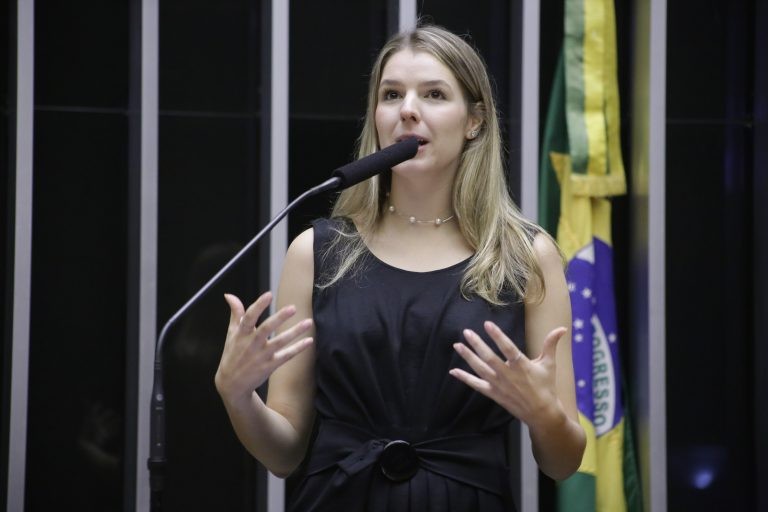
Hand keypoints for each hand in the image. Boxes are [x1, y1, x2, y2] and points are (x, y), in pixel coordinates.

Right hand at [215, 291, 312, 405]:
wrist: (232, 384)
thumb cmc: (232, 355)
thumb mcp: (231, 334)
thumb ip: (235, 314)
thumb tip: (229, 295)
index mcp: (241, 334)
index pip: (249, 317)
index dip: (258, 305)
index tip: (269, 294)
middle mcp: (252, 344)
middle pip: (266, 329)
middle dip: (279, 318)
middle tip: (293, 308)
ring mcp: (261, 356)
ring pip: (280, 342)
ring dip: (295, 332)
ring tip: (309, 322)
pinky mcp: (270, 366)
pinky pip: (286, 356)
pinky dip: (298, 348)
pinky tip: (309, 340)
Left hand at [450, 321, 566, 426]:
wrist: (542, 414)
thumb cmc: (546, 387)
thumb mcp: (549, 364)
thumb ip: (551, 345)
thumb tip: (563, 328)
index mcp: (521, 366)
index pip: (507, 348)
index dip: (497, 336)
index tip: (487, 324)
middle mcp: (508, 375)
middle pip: (489, 357)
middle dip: (476, 344)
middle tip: (466, 332)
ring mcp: (499, 385)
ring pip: (480, 369)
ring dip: (467, 357)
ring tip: (457, 345)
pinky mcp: (494, 394)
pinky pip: (476, 385)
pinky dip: (465, 378)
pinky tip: (453, 371)